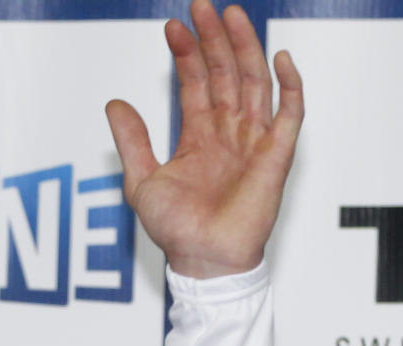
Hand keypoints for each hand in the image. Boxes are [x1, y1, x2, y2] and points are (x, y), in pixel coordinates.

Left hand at [105, 0, 302, 278]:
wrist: (203, 261)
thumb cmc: (176, 232)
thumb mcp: (142, 181)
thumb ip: (131, 141)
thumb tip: (114, 103)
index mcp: (199, 136)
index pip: (195, 83)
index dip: (186, 54)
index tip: (172, 27)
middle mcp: (228, 133)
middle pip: (225, 73)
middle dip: (213, 39)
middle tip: (201, 6)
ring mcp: (253, 141)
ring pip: (254, 82)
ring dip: (245, 48)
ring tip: (231, 15)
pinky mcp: (275, 155)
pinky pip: (290, 113)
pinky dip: (289, 84)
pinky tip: (278, 57)